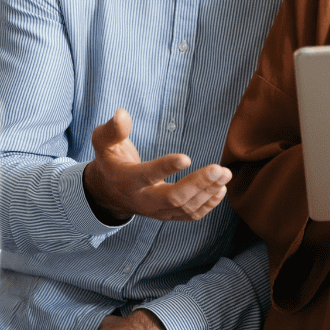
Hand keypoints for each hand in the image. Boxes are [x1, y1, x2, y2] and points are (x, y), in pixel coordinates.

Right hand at [83, 108, 230, 222]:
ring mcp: (156, 211)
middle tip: (220, 169)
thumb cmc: (111, 160)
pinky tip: (220, 190)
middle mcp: (143, 200)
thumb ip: (113, 129)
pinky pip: (189, 216)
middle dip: (198, 184)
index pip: (147, 176)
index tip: (186, 157)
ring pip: (185, 208)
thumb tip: (122, 113)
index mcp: (127, 180)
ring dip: (208, 192)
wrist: (109, 192)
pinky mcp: (167, 216)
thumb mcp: (103, 142)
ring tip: (225, 175)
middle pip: (173, 198)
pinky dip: (208, 205)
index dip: (165, 167)